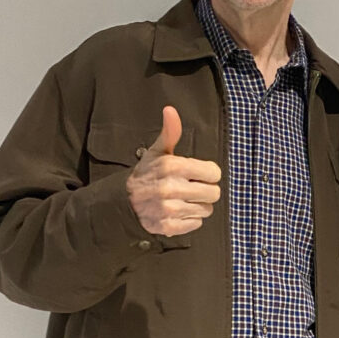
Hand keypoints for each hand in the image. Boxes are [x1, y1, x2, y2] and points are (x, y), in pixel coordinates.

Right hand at [127, 106, 221, 236]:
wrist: (124, 202)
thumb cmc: (147, 174)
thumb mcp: (157, 152)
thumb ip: (170, 132)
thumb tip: (170, 110)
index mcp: (172, 166)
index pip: (214, 173)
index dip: (208, 174)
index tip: (198, 175)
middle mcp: (171, 188)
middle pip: (214, 193)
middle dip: (205, 191)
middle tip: (191, 189)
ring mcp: (169, 209)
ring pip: (206, 210)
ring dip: (198, 206)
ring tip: (182, 201)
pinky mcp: (168, 226)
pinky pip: (196, 224)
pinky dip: (189, 220)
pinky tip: (177, 212)